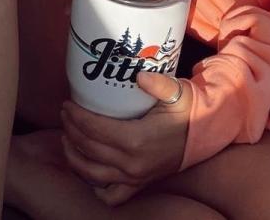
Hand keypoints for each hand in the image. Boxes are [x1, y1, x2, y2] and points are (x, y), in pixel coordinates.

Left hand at [60, 72, 190, 204]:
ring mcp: (134, 178)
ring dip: (74, 157)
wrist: (204, 135)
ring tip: (66, 138)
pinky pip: (110, 195)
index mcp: (137, 140)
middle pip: (89, 149)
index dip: (76, 116)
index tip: (67, 103)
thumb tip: (139, 75)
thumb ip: (157, 83)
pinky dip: (95, 186)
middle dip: (71, 130)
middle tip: (65, 114)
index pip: (95, 129)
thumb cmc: (187, 111)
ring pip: (92, 174)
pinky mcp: (138, 185)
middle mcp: (132, 163)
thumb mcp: (175, 92)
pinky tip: (88, 169)